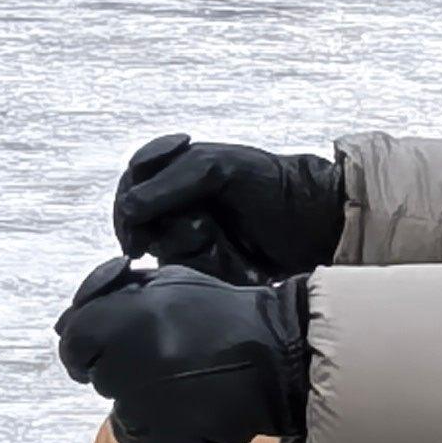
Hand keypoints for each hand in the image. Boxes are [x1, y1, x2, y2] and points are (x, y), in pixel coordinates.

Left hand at [55, 256, 309, 442]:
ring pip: (119, 406)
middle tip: (158, 356)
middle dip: (118, 365)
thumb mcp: (167, 283)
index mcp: (126, 319)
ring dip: (138, 396)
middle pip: (97, 374)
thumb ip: (113, 297)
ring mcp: (148, 406)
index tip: (103, 344)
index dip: (86, 342)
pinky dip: (153, 426)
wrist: (280, 356)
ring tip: (179, 381)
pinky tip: (182, 407)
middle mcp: (130, 363)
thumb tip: (69, 322)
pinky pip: (138, 436)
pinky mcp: (166, 439)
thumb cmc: (223, 314)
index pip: (72, 339)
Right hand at [112, 129, 343, 281]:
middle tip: (201, 229)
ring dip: (193, 249)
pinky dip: (208, 267)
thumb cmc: (267, 184)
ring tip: (223, 240)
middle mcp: (176, 203)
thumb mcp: (215, 169)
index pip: (129, 188)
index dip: (130, 209)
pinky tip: (233, 261)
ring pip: (164, 252)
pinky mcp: (206, 266)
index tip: (140, 228)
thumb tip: (127, 210)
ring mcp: (190, 236)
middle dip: (170, 230)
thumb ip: (167, 184)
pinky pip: (187, 273)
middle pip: (140, 226)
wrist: (314, 222)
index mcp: (174, 169)